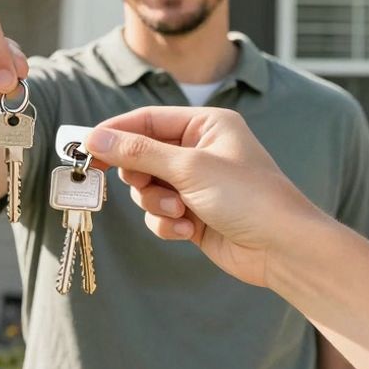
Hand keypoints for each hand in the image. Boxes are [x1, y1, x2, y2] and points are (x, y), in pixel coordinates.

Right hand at [85, 106, 326, 287]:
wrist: (283, 248)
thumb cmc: (248, 197)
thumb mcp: (189, 167)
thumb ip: (138, 151)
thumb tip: (94, 137)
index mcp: (205, 125)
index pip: (146, 120)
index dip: (115, 133)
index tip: (85, 148)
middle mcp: (199, 150)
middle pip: (141, 155)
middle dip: (142, 177)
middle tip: (145, 185)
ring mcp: (196, 184)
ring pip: (147, 188)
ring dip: (156, 204)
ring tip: (180, 212)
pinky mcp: (194, 214)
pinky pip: (159, 214)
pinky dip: (167, 223)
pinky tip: (189, 230)